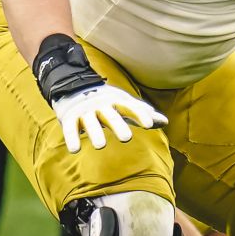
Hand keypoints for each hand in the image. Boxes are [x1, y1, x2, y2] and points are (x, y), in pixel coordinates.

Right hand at [51, 84, 167, 152]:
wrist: (73, 85)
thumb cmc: (106, 100)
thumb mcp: (124, 103)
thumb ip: (142, 113)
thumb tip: (165, 122)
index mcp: (116, 101)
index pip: (130, 107)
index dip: (140, 115)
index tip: (149, 125)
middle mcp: (101, 105)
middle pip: (110, 115)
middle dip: (118, 125)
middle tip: (126, 138)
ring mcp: (85, 111)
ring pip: (90, 122)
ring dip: (95, 133)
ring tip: (100, 145)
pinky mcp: (69, 117)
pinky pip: (70, 128)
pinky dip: (72, 138)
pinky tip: (74, 150)